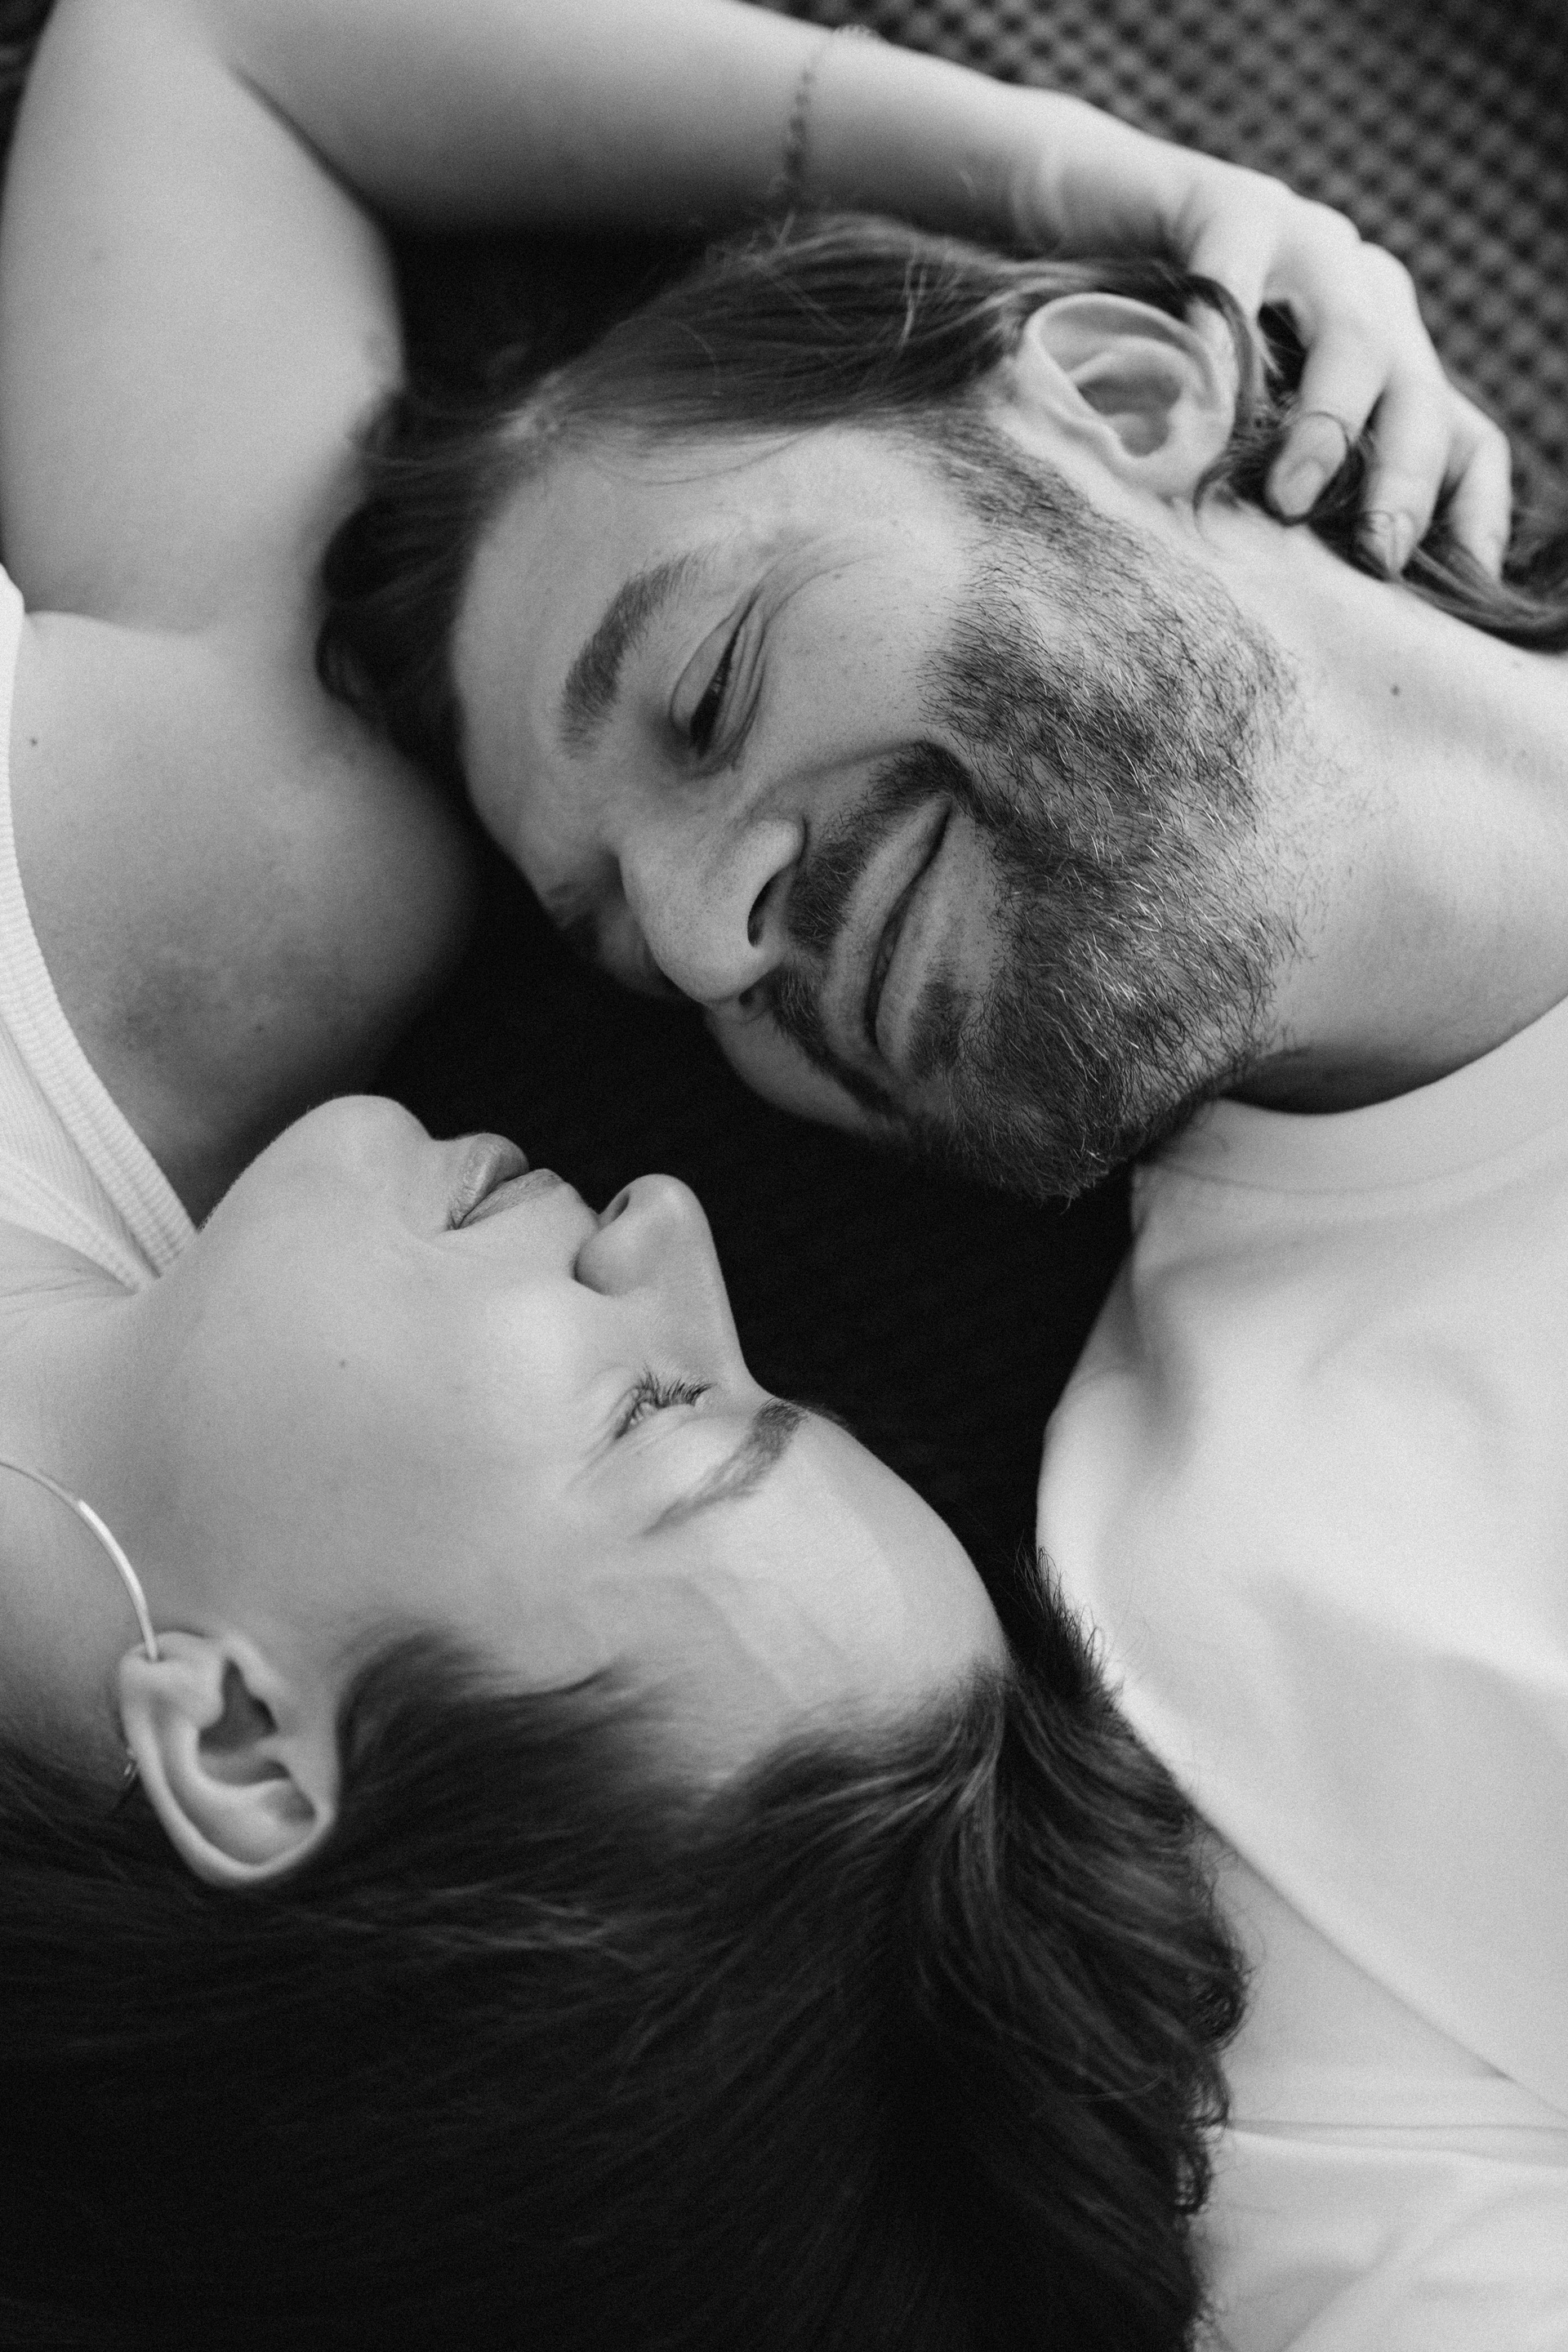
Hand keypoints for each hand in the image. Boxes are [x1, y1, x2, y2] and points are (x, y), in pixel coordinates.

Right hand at [1008, 103, 1511, 575]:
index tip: (1454, 588)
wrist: (1083, 215)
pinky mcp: (1231, 203)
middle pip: (1422, 397)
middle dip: (1406, 486)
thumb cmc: (1152, 351)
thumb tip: (1305, 611)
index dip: (1471, 514)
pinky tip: (1191, 420)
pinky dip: (1218, 353)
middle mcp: (1364, 296)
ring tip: (1287, 498)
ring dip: (1328, 429)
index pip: (1465, 439)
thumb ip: (1278, 489)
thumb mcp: (1234, 432)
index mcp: (1385, 357)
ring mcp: (1307, 244)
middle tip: (1375, 558)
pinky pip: (1237, 281)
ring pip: (1354, 339)